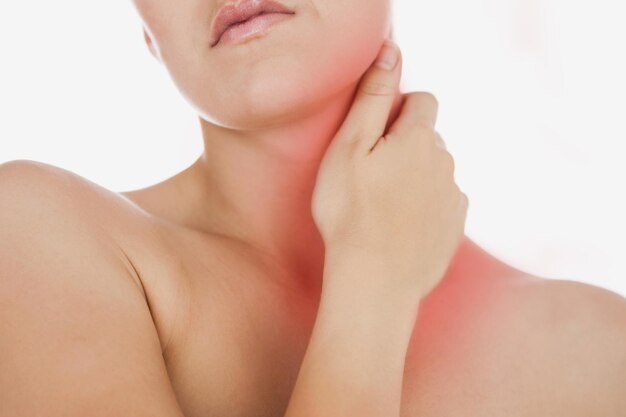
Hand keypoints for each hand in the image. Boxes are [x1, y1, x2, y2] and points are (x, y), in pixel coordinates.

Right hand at [311, 40, 468, 298]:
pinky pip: (442, 201)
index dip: (398, 110)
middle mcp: (444, 162)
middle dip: (405, 144)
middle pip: (429, 137)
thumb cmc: (350, 212)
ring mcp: (453, 196)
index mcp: (418, 139)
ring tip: (383, 204)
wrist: (375, 281)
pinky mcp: (454, 226)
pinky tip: (400, 224)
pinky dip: (425, 205)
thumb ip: (372, 97)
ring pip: (436, 170)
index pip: (422, 100)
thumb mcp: (349, 147)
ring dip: (415, 175)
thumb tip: (391, 53)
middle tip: (371, 173)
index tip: (374, 135)